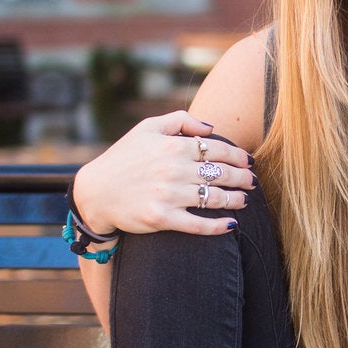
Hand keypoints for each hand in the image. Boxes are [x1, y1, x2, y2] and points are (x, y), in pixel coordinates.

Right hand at [72, 111, 254, 236]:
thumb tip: (211, 128)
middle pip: (221, 174)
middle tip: (252, 181)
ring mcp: (169, 196)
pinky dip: (218, 226)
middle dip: (242, 178)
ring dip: (236, 200)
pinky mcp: (162, 218)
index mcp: (173, 147)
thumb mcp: (147, 128)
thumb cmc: (123, 158)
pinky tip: (231, 225)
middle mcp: (174, 170)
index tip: (248, 161)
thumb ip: (181, 120)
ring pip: (215, 199)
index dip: (238, 156)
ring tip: (244, 200)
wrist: (95, 192)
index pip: (217, 150)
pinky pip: (198, 224)